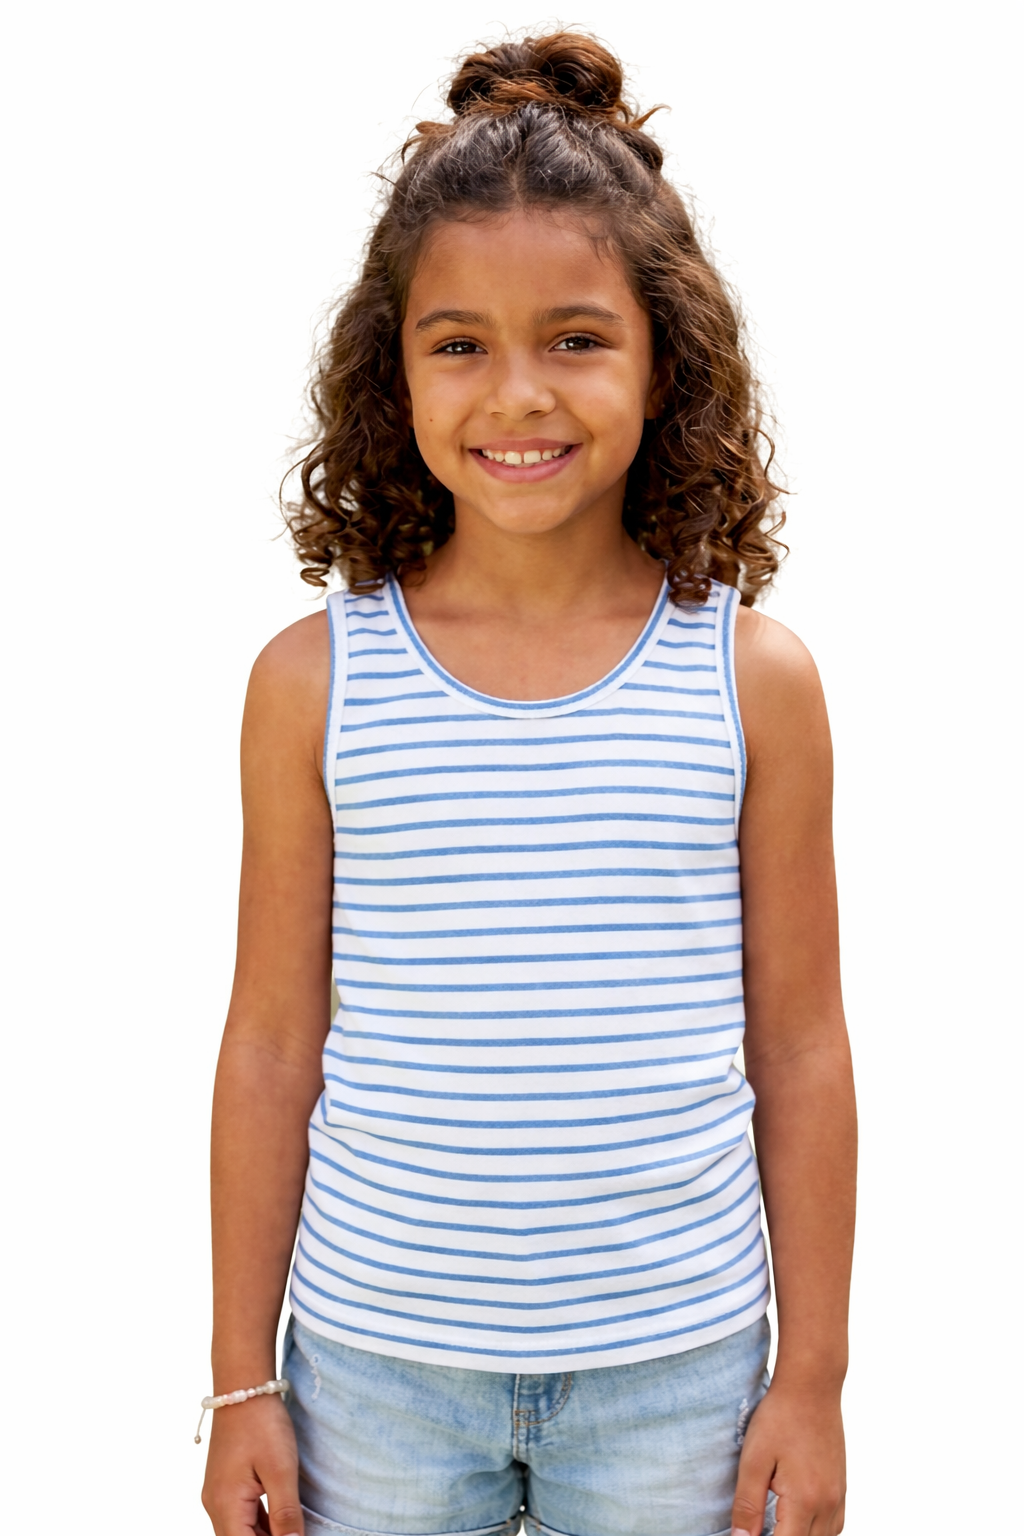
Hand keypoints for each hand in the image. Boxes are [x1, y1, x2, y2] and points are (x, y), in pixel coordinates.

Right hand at [201, 1394, 303, 1535]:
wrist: (244, 1386)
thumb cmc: (262, 1423)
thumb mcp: (281, 1470)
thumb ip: (286, 1514)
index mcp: (225, 1505)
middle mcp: (216, 1505)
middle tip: (297, 1533)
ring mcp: (219, 1495)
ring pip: (241, 1532)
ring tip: (293, 1530)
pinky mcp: (226, 1485)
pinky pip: (242, 1516)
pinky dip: (261, 1525)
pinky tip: (282, 1523)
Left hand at [730, 1380, 845, 1535]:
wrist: (812, 1386)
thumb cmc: (780, 1417)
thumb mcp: (753, 1459)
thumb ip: (747, 1505)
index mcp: (804, 1501)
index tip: (748, 1535)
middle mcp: (827, 1504)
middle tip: (758, 1529)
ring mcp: (839, 1496)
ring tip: (776, 1527)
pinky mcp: (842, 1487)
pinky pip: (834, 1525)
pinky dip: (817, 1531)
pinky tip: (798, 1521)